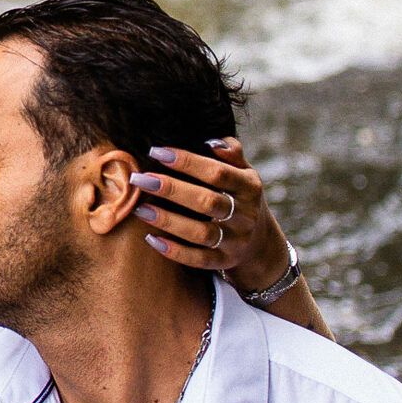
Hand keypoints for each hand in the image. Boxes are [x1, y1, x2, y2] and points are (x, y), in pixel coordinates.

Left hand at [133, 137, 292, 292]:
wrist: (261, 244)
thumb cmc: (241, 198)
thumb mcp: (244, 174)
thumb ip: (231, 154)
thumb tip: (212, 140)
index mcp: (249, 187)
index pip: (218, 173)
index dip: (187, 162)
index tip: (156, 152)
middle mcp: (245, 215)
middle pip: (208, 202)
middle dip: (171, 190)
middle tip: (139, 179)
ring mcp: (235, 241)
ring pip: (201, 233)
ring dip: (169, 221)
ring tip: (140, 209)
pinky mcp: (224, 262)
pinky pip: (199, 260)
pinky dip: (175, 251)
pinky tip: (151, 239)